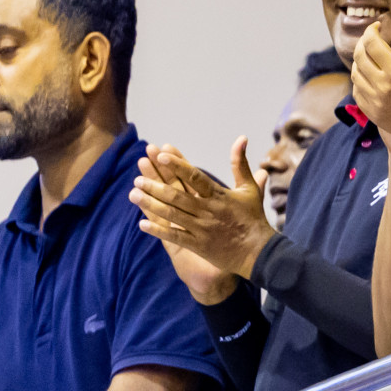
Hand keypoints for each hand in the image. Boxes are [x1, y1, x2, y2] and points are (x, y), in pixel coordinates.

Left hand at [131, 140, 274, 279]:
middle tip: (137, 178)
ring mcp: (201, 228)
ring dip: (150, 204)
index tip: (162, 155)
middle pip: (176, 196)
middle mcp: (208, 211)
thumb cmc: (252, 217)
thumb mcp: (248, 188)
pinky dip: (158, 230)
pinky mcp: (198, 244)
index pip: (195, 177)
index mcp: (219, 195)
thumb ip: (240, 163)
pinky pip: (174, 236)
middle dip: (155, 186)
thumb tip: (241, 138)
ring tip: (133, 194)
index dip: (178, 165)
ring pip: (171, 214)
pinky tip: (142, 224)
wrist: (258, 251)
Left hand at [350, 20, 390, 163]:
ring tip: (369, 55)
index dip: (370, 31)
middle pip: (359, 57)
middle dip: (363, 43)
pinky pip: (357, 91)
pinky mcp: (373, 114)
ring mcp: (375, 102)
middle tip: (371, 38)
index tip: (376, 26)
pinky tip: (369, 75)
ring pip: (355, 74)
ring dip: (360, 60)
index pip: (371, 44)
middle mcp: (382, 86)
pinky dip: (359, 79)